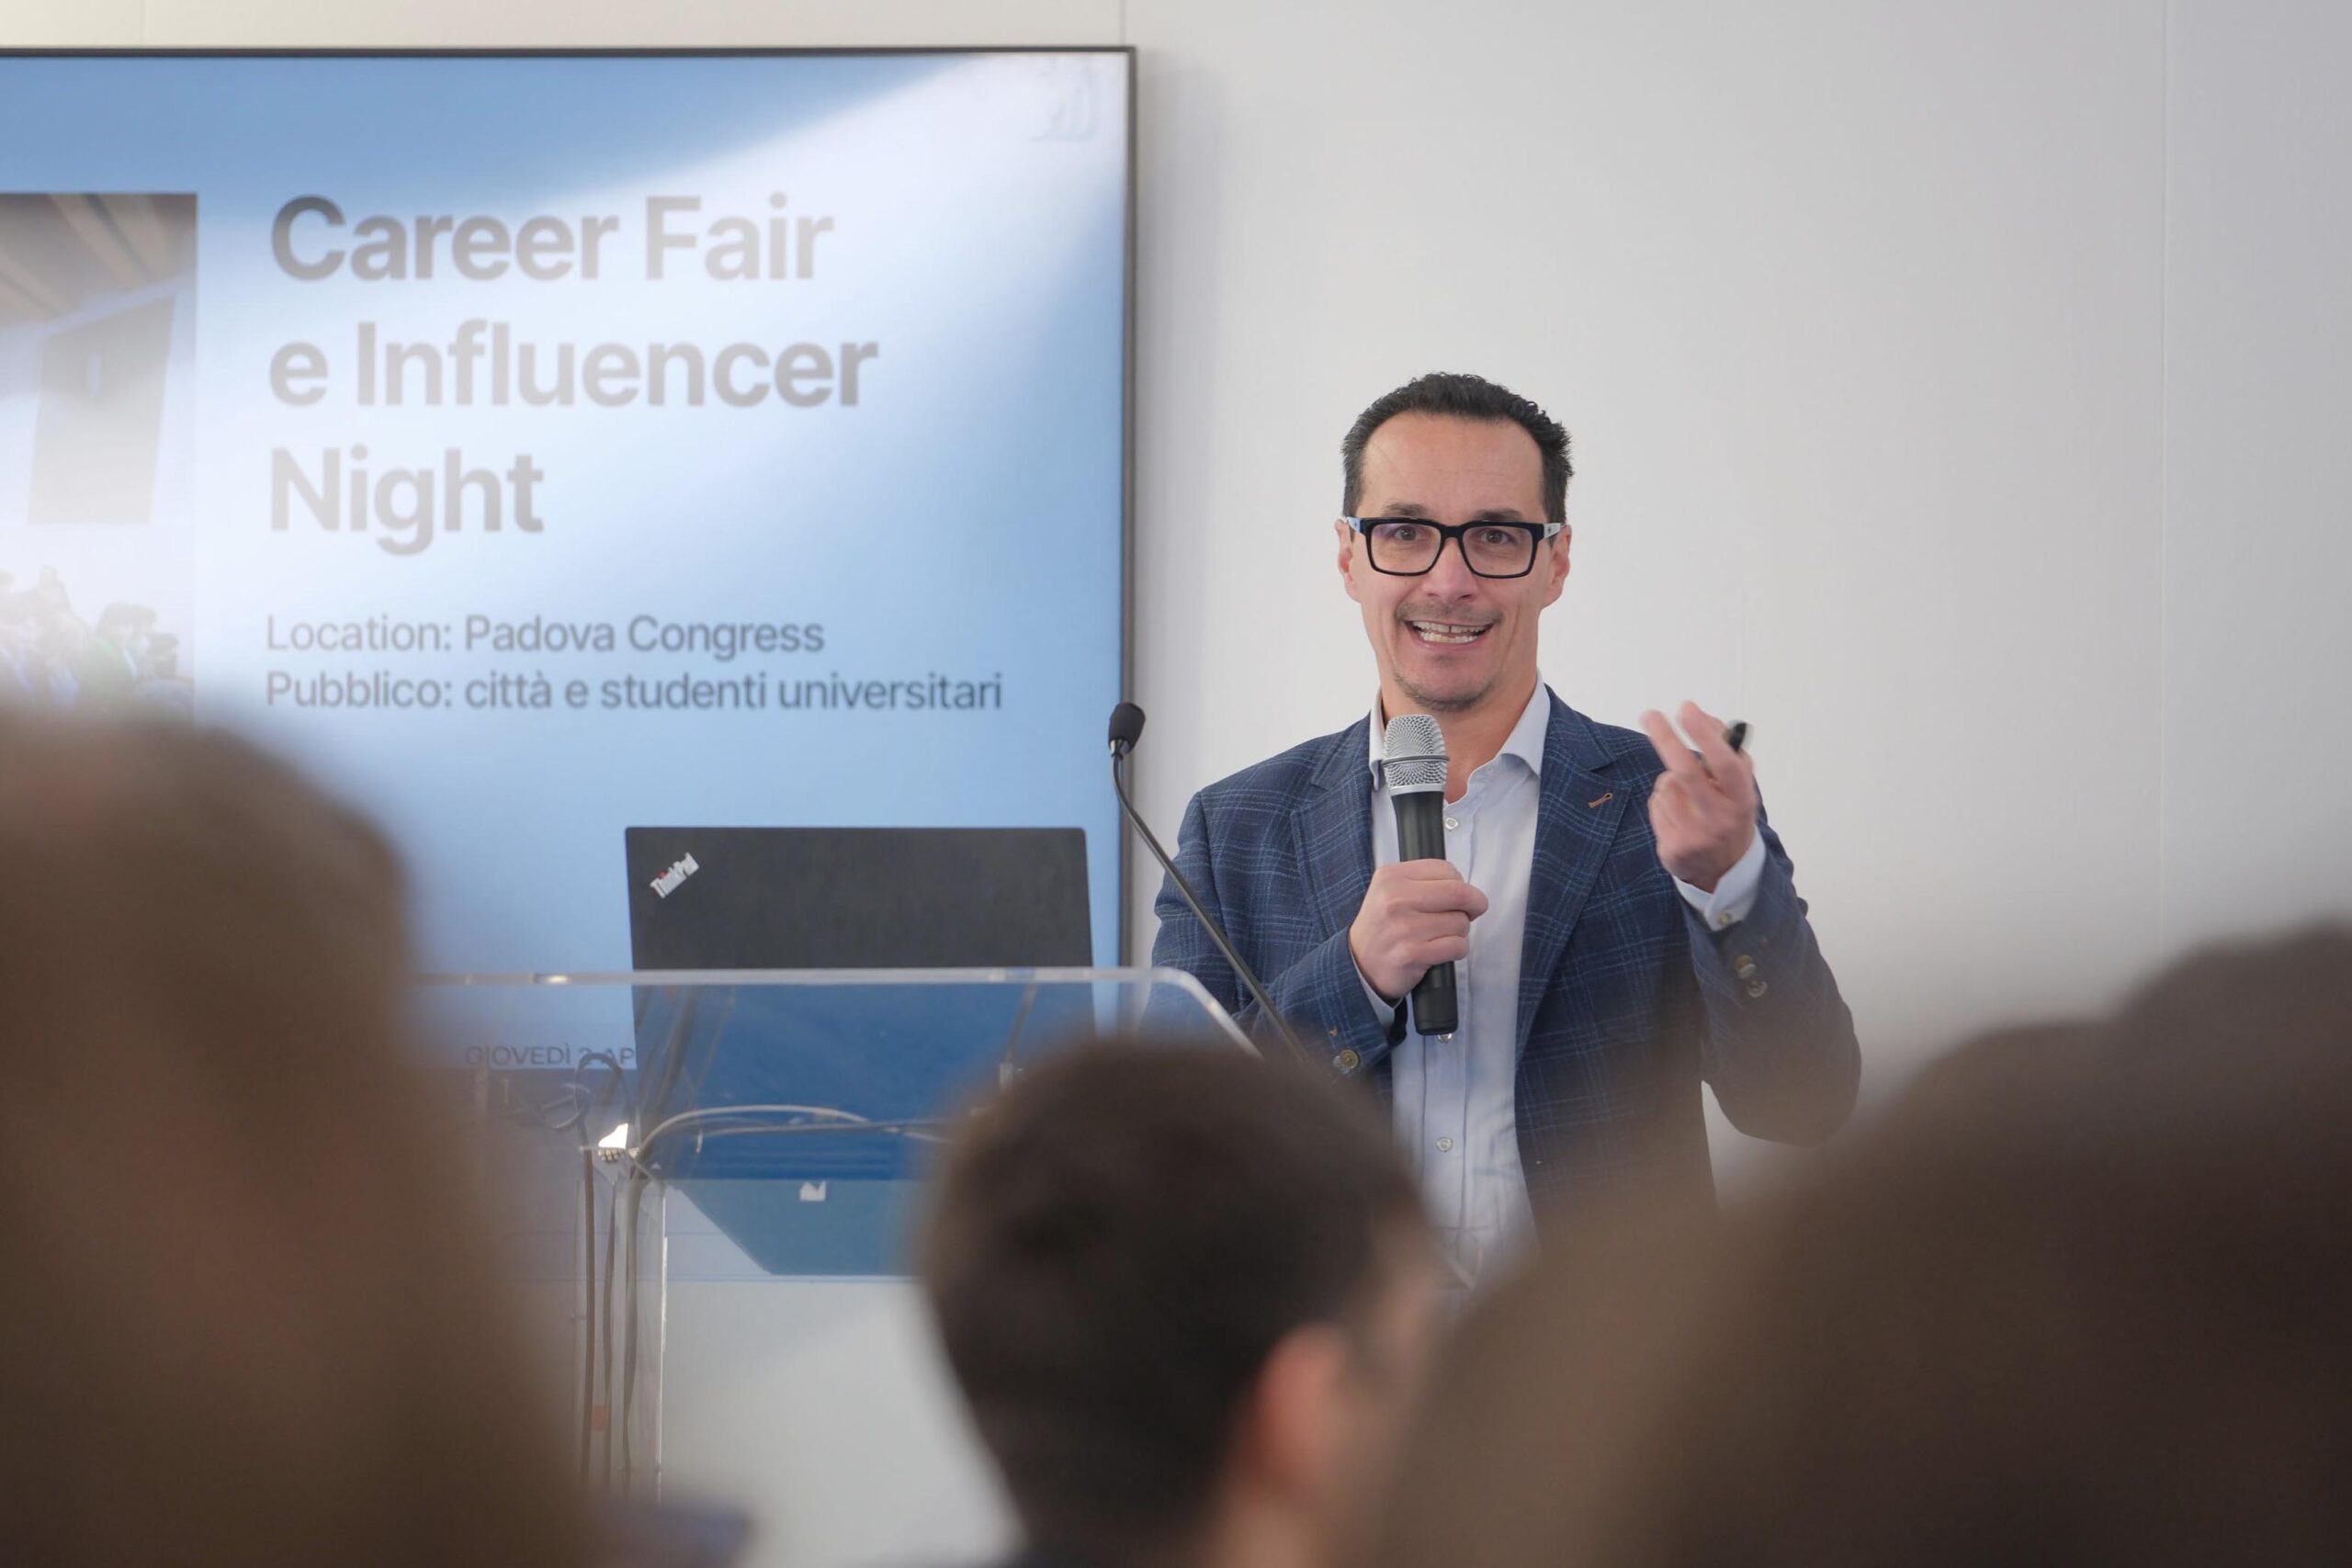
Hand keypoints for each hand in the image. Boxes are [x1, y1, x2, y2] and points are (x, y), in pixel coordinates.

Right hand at [1349, 858, 1488, 1002]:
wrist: (1359, 965)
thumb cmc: (1384, 928)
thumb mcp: (1391, 892)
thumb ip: (1425, 882)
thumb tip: (1467, 890)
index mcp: (1391, 877)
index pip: (1447, 869)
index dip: (1461, 884)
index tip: (1457, 898)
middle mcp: (1395, 899)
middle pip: (1459, 893)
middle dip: (1473, 905)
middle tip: (1469, 913)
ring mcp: (1403, 927)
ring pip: (1461, 923)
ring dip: (1460, 933)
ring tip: (1440, 936)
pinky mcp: (1411, 954)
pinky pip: (1457, 946)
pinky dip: (1457, 950)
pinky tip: (1440, 951)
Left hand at [1640, 701, 1757, 891]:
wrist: (1725, 869)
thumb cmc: (1730, 811)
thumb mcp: (1739, 784)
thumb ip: (1726, 749)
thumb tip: (1701, 715)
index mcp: (1742, 799)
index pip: (1725, 763)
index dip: (1705, 735)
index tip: (1686, 708)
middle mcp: (1720, 819)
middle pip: (1686, 772)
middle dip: (1665, 738)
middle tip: (1650, 715)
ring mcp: (1695, 837)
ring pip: (1666, 786)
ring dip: (1669, 780)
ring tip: (1686, 795)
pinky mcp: (1672, 849)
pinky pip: (1656, 806)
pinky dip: (1662, 802)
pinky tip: (1677, 815)